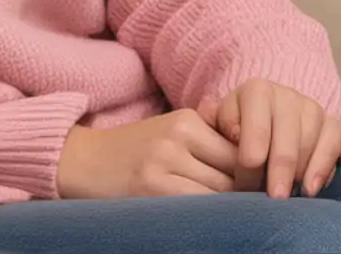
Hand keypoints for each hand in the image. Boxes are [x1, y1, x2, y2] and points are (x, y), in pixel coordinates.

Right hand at [55, 109, 243, 199]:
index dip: (253, 175)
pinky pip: (197, 208)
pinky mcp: (152, 189)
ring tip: (227, 217)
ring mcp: (164, 163)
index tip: (256, 191)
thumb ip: (207, 141)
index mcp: (187, 120)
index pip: (241, 150)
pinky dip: (208, 217)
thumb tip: (258, 165)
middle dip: (245, 193)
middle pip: (234, 172)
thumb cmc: (134, 152)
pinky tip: (205, 221)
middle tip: (249, 208)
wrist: (82, 161)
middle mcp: (178, 136)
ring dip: (228, 208)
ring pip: (220, 193)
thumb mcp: (170, 132)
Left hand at [197, 79, 340, 198]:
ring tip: (299, 194)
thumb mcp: (217, 126)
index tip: (248, 176)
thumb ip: (217, 128)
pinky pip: (338, 139)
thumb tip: (233, 135)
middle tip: (276, 197)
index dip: (253, 150)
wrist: (259, 121)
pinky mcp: (333, 124)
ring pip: (316, 135)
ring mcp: (313, 108)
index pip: (257, 121)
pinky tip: (318, 184)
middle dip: (282, 168)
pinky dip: (330, 162)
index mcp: (256, 91)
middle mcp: (287, 95)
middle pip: (289, 132)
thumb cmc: (234, 131)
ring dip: (308, 168)